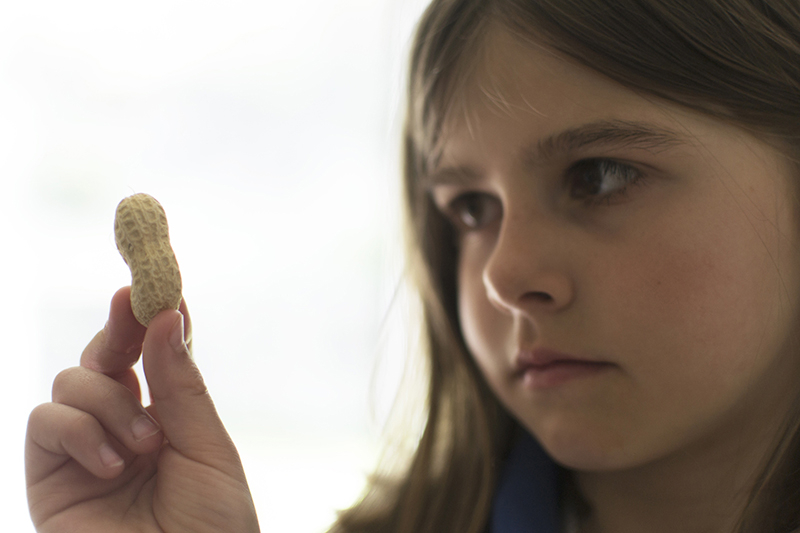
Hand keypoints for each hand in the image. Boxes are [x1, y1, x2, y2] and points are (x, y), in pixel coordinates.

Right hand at [26, 287, 259, 532]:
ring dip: (110, 401)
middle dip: (118, 328)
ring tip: (143, 448)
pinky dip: (78, 430)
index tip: (158, 283)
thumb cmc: (212, 527)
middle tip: (133, 302)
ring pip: (73, 380)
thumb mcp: (207, 449)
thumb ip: (182, 387)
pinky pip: (44, 421)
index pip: (152, 356)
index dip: (150, 318)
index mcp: (167, 419)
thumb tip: (168, 315)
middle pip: (106, 356)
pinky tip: (112, 465)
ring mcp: (83, 451)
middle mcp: (122, 427)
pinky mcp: (48, 478)